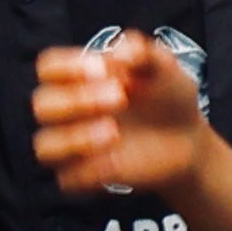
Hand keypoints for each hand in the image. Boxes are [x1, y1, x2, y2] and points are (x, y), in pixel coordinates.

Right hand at [32, 30, 210, 195]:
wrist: (189, 138)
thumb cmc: (167, 96)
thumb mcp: (163, 66)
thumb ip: (142, 51)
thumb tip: (115, 52)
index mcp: (78, 77)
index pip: (47, 67)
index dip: (68, 66)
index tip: (103, 68)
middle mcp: (68, 110)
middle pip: (42, 104)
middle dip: (77, 100)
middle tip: (120, 97)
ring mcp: (73, 146)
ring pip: (45, 146)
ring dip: (75, 138)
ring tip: (114, 132)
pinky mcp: (85, 176)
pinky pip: (69, 179)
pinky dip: (90, 170)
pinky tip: (117, 160)